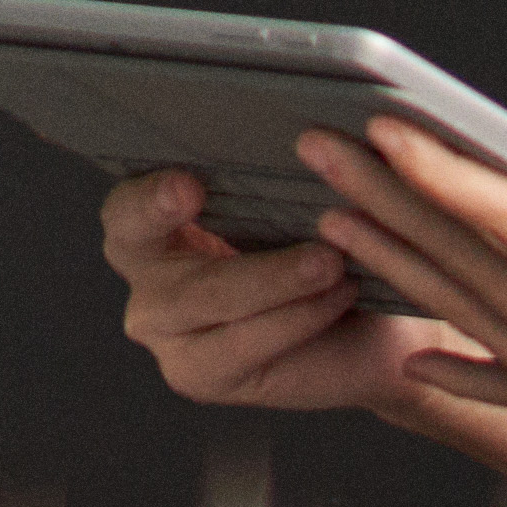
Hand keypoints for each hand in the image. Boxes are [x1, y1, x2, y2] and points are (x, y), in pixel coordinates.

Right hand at [108, 165, 468, 422]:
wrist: (379, 323)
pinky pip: (241, 344)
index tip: (189, 185)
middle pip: (160, 257)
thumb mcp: (314, 198)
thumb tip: (314, 132)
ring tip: (333, 261)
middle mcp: (152, 276)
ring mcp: (168, 332)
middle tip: (261, 221)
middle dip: (211, 233)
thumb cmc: (339, 243)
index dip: (148, 198)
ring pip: (205, 299)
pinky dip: (296, 315)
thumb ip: (292, 169)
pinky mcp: (199, 374)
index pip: (128, 208)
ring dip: (274, 279)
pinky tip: (339, 293)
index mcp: (161, 221)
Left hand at [300, 127, 506, 506]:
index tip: (387, 126)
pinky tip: (411, 362)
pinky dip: (450, 369)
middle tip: (324, 150)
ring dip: (397, 259)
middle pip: (466, 265)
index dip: (445, 172)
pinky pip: (500, 383)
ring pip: (466, 313)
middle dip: (388, 200)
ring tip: (337, 215)